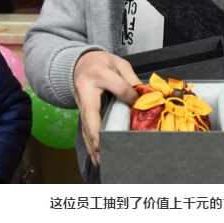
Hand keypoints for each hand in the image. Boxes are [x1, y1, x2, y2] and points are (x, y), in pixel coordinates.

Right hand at [74, 51, 140, 165]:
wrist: (80, 62)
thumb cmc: (102, 62)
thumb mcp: (118, 63)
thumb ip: (131, 79)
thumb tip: (143, 97)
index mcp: (98, 74)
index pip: (118, 88)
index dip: (131, 97)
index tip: (140, 104)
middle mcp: (85, 91)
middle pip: (91, 115)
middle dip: (97, 134)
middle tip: (104, 149)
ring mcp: (80, 103)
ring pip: (85, 126)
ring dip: (92, 144)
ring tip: (101, 160)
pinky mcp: (80, 111)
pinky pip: (84, 129)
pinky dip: (90, 143)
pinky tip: (95, 156)